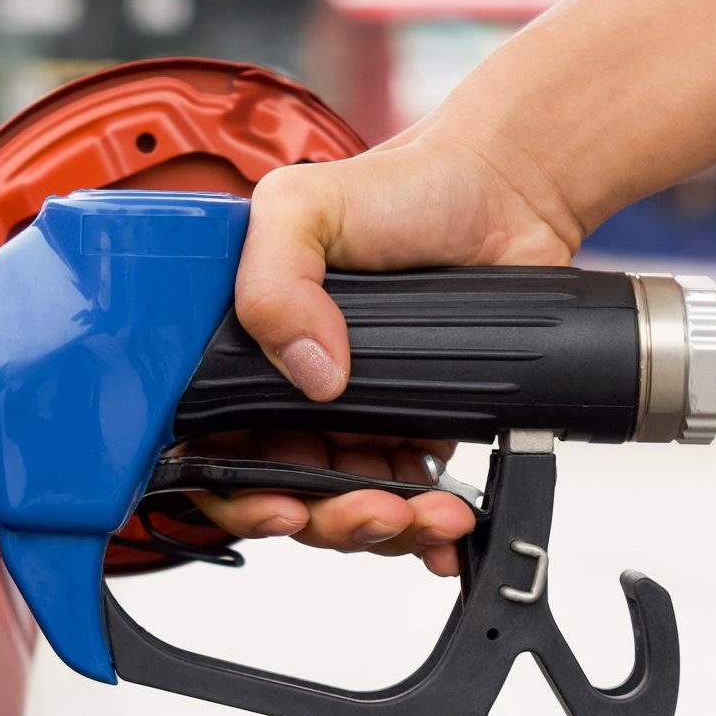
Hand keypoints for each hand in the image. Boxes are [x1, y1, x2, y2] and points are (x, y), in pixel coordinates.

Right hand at [192, 116, 586, 562]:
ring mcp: (352, 415)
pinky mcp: (414, 428)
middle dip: (327, 520)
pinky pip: (407, 500)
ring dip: (383, 528)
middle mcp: (290, 390)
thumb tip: (307, 369)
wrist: (505, 192)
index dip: (237, 494)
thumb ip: (273, 277)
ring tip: (428, 512)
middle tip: (373, 508)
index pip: (211, 447)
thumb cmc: (400, 186)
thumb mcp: (303, 204)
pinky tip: (447, 525)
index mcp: (244, 348)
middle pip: (281, 494)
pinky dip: (426, 528)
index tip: (282, 505)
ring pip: (345, 507)